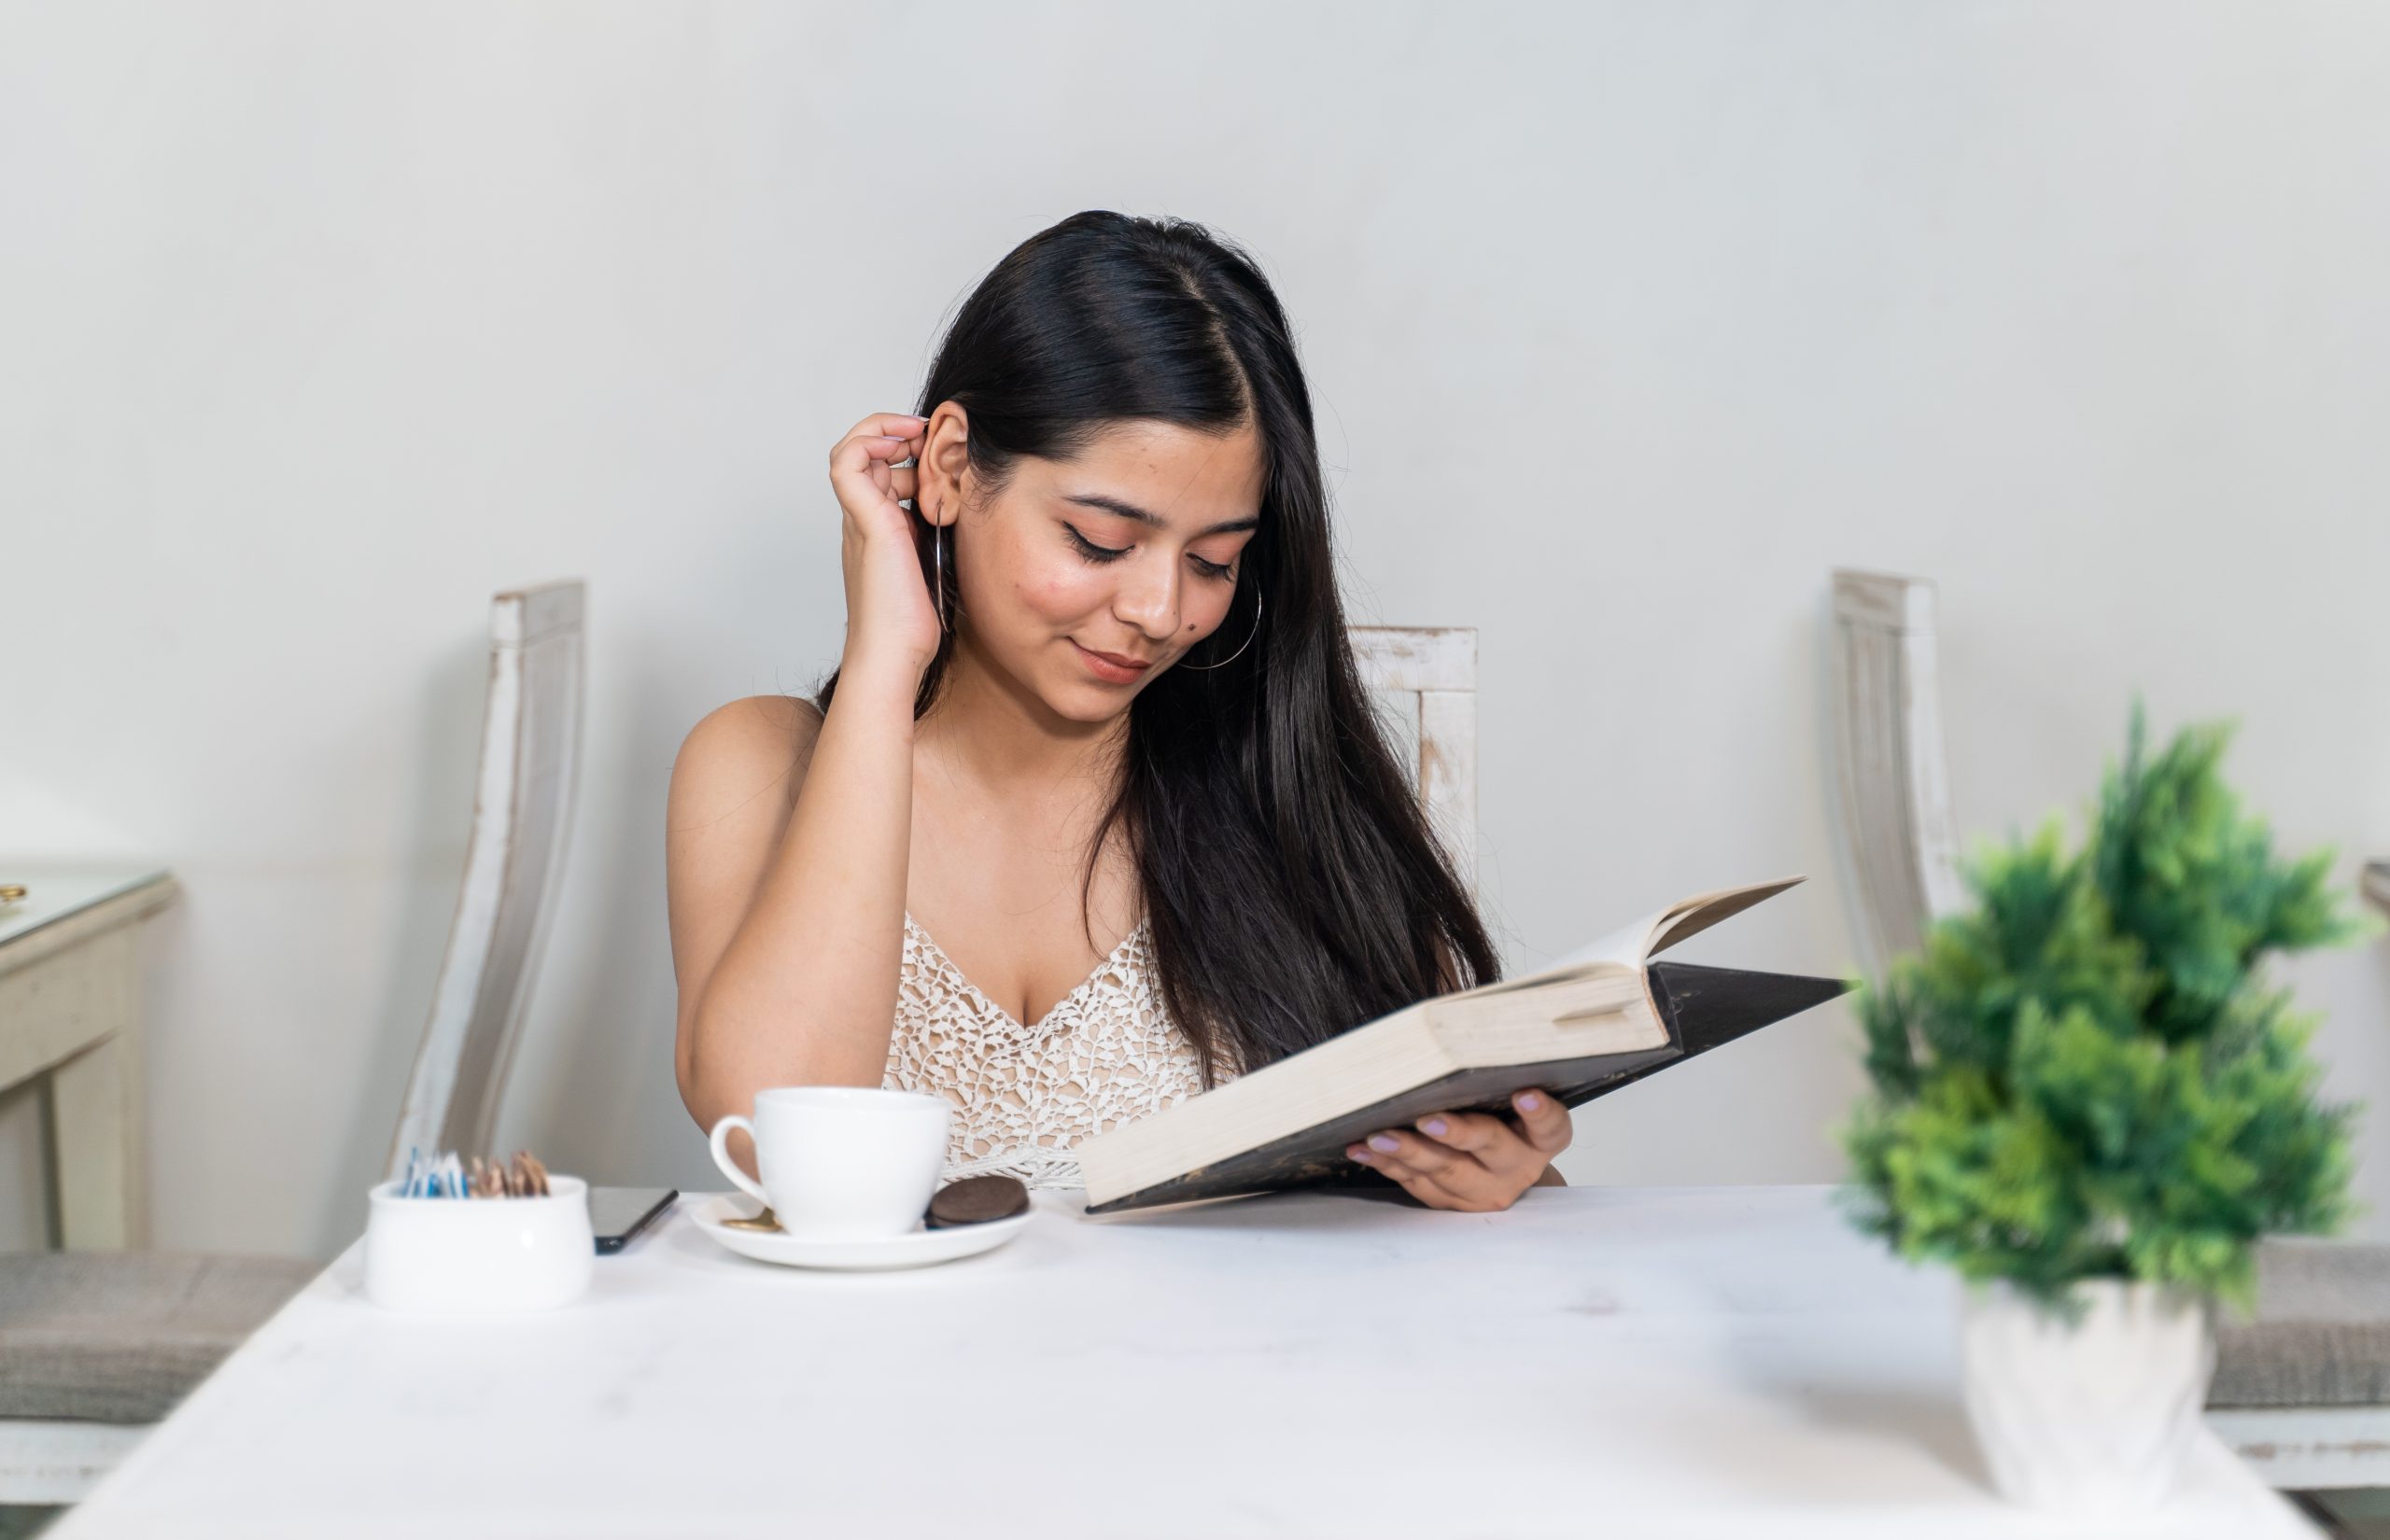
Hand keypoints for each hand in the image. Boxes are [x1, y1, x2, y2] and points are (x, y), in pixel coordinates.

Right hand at [827, 411, 939, 680]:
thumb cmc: (913, 625)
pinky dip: (870, 441)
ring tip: (917, 433)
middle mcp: (863, 521)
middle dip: (895, 433)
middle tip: (930, 434)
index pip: (878, 473)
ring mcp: (860, 519)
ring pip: (850, 451)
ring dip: (882, 430)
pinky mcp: (867, 521)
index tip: (934, 448)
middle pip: (864, 455)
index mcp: (878, 531)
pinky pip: (848, 463)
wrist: (894, 655)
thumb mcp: (937, 566)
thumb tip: (969, 519)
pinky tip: (903, 446)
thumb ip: (942, 539)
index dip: (901, 450)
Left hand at [1344, 1088, 1571, 1211]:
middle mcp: (1515, 1167)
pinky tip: (1363, 1149)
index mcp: (1538, 1139)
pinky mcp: (1449, 1202)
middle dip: (1457, 1134)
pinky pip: (1415, 1182)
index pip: (1550, 1127)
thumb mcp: (1509, 1098)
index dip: (1540, 1112)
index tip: (1525, 1094)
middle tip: (1427, 1119)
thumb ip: (1493, 1077)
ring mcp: (1482, 1189)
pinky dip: (1387, 1164)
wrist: (1500, 1174)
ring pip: (1446, 1171)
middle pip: (1490, 1148)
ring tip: (1380, 1136)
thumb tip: (1450, 1033)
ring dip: (1409, 1152)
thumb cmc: (1504, 1121)